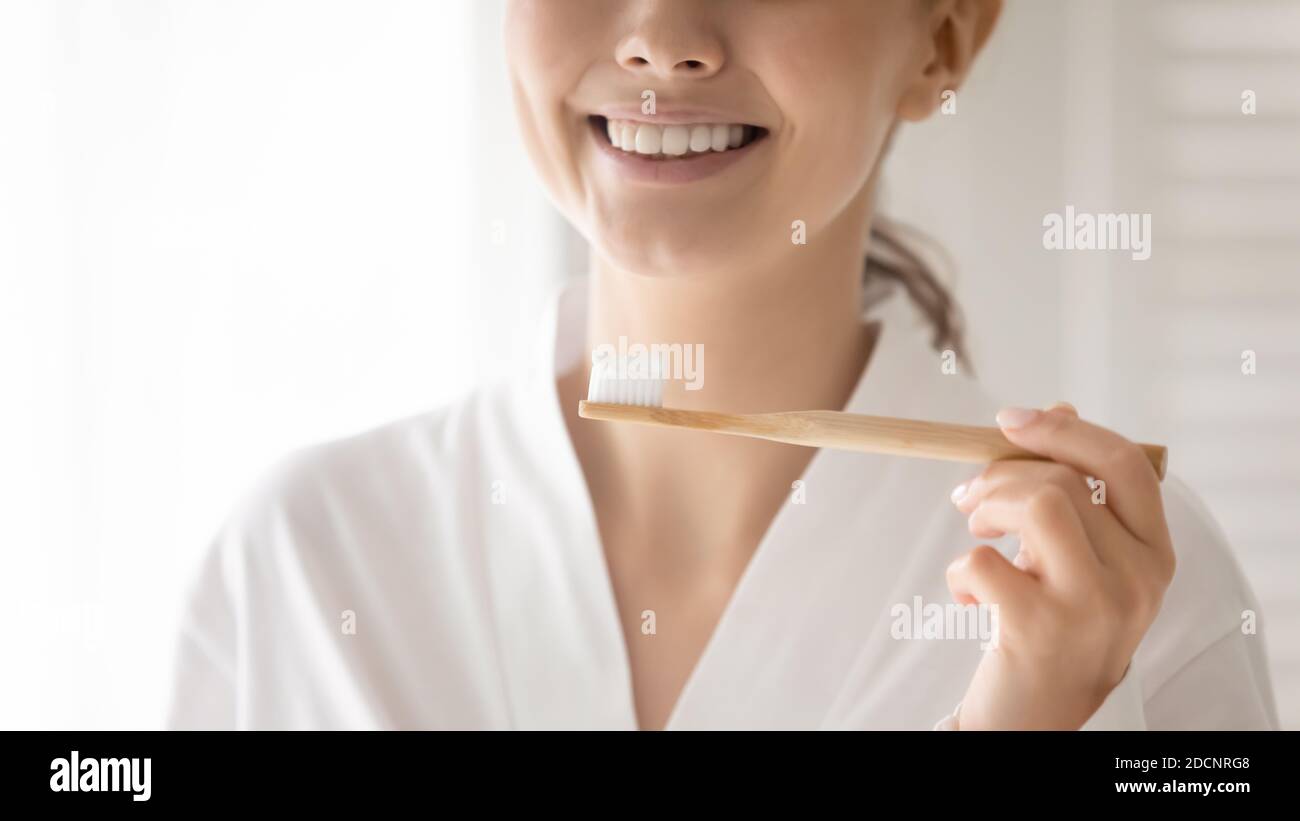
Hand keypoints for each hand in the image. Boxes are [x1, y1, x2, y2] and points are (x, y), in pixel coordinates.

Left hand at [944, 403, 1175, 729]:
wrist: (1041, 715)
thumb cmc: (1057, 624)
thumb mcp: (1079, 558)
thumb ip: (1076, 491)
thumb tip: (1058, 408)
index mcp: (1154, 553)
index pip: (1124, 464)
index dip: (1065, 431)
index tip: (1009, 420)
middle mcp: (1136, 579)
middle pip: (1064, 481)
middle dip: (1000, 476)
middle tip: (968, 499)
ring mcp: (1091, 606)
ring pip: (1037, 505)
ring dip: (987, 506)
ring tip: (974, 531)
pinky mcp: (1039, 630)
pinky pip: (983, 562)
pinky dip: (959, 572)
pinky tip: (967, 597)